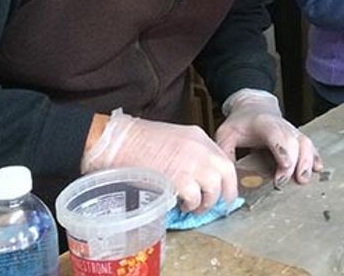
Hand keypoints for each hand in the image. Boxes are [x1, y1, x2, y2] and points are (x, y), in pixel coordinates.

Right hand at [81, 109, 236, 213]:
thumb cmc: (137, 142)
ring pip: (214, 187)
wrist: (117, 142)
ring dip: (207, 202)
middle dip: (226, 192)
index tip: (223, 189)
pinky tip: (182, 206)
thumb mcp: (173, 140)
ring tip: (195, 207)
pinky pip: (195, 197)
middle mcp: (200, 148)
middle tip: (219, 205)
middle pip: (227, 172)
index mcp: (199, 136)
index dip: (226, 177)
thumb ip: (189, 154)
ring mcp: (191, 162)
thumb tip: (197, 176)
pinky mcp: (178, 178)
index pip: (223, 158)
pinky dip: (191, 205)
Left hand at [215, 89, 322, 188]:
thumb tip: (228, 177)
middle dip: (294, 163)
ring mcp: (292, 130)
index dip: (283, 151)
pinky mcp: (297, 137)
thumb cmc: (240, 122)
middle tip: (284, 183)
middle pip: (295, 142)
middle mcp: (283, 126)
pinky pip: (310, 146)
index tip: (284, 170)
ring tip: (304, 180)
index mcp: (264, 123)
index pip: (278, 136)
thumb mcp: (225, 134)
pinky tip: (319, 169)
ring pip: (306, 143)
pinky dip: (315, 157)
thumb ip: (226, 153)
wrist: (253, 106)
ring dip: (308, 161)